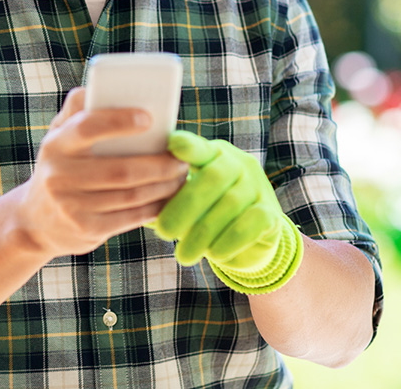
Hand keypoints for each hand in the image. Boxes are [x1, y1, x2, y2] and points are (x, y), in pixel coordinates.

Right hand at [15, 88, 188, 258]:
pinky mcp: (86, 230)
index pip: (87, 127)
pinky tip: (167, 197)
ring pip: (130, 195)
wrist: (36, 221)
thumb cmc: (60, 166)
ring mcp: (72, 206)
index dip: (119, 122)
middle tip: (181, 158)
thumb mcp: (59, 137)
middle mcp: (59, 176)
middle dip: (159, 164)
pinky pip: (130, 217)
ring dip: (163, 185)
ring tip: (180, 175)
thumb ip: (76, 111)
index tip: (149, 118)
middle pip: (121, 169)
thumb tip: (94, 88)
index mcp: (56, 144)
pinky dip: (154, 206)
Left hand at [154, 130, 303, 293]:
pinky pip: (251, 224)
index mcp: (213, 155)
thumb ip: (165, 194)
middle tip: (164, 233)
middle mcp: (238, 164)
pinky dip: (230, 241)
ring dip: (203, 233)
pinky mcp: (271, 214)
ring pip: (230, 204)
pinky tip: (214, 255)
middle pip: (213, 178)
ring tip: (183, 255)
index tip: (173, 145)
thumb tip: (129, 197)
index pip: (199, 147)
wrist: (251, 241)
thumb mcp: (186, 200)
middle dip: (185, 207)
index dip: (188, 145)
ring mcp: (258, 187)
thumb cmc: (206, 214)